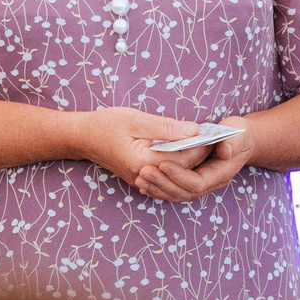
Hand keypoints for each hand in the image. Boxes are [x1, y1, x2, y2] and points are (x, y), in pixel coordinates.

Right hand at [76, 108, 220, 193]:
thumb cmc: (106, 124)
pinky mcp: (142, 177)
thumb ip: (166, 127)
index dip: (203, 145)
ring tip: (206, 143)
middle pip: (184, 168)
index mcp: (145, 162)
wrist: (82, 137)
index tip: (217, 133)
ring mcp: (143, 179)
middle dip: (201, 153)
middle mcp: (145, 176)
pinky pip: (168, 173)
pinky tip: (188, 149)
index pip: (185, 158)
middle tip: (216, 137)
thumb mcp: (136, 119)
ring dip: (192, 159)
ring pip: (177, 173)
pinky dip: (180, 162)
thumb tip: (194, 131)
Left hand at [133, 118, 253, 203]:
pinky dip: (157, 188)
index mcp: (220, 174)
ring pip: (175, 194)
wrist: (239, 139)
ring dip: (157, 188)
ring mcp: (198, 184)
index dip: (179, 175)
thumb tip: (224, 151)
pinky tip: (143, 184)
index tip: (162, 164)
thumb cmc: (237, 133)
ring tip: (140, 179)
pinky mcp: (189, 181)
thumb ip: (232, 142)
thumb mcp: (238, 133)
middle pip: (183, 192)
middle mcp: (209, 184)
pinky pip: (172, 189)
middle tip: (143, 172)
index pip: (197, 183)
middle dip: (163, 184)